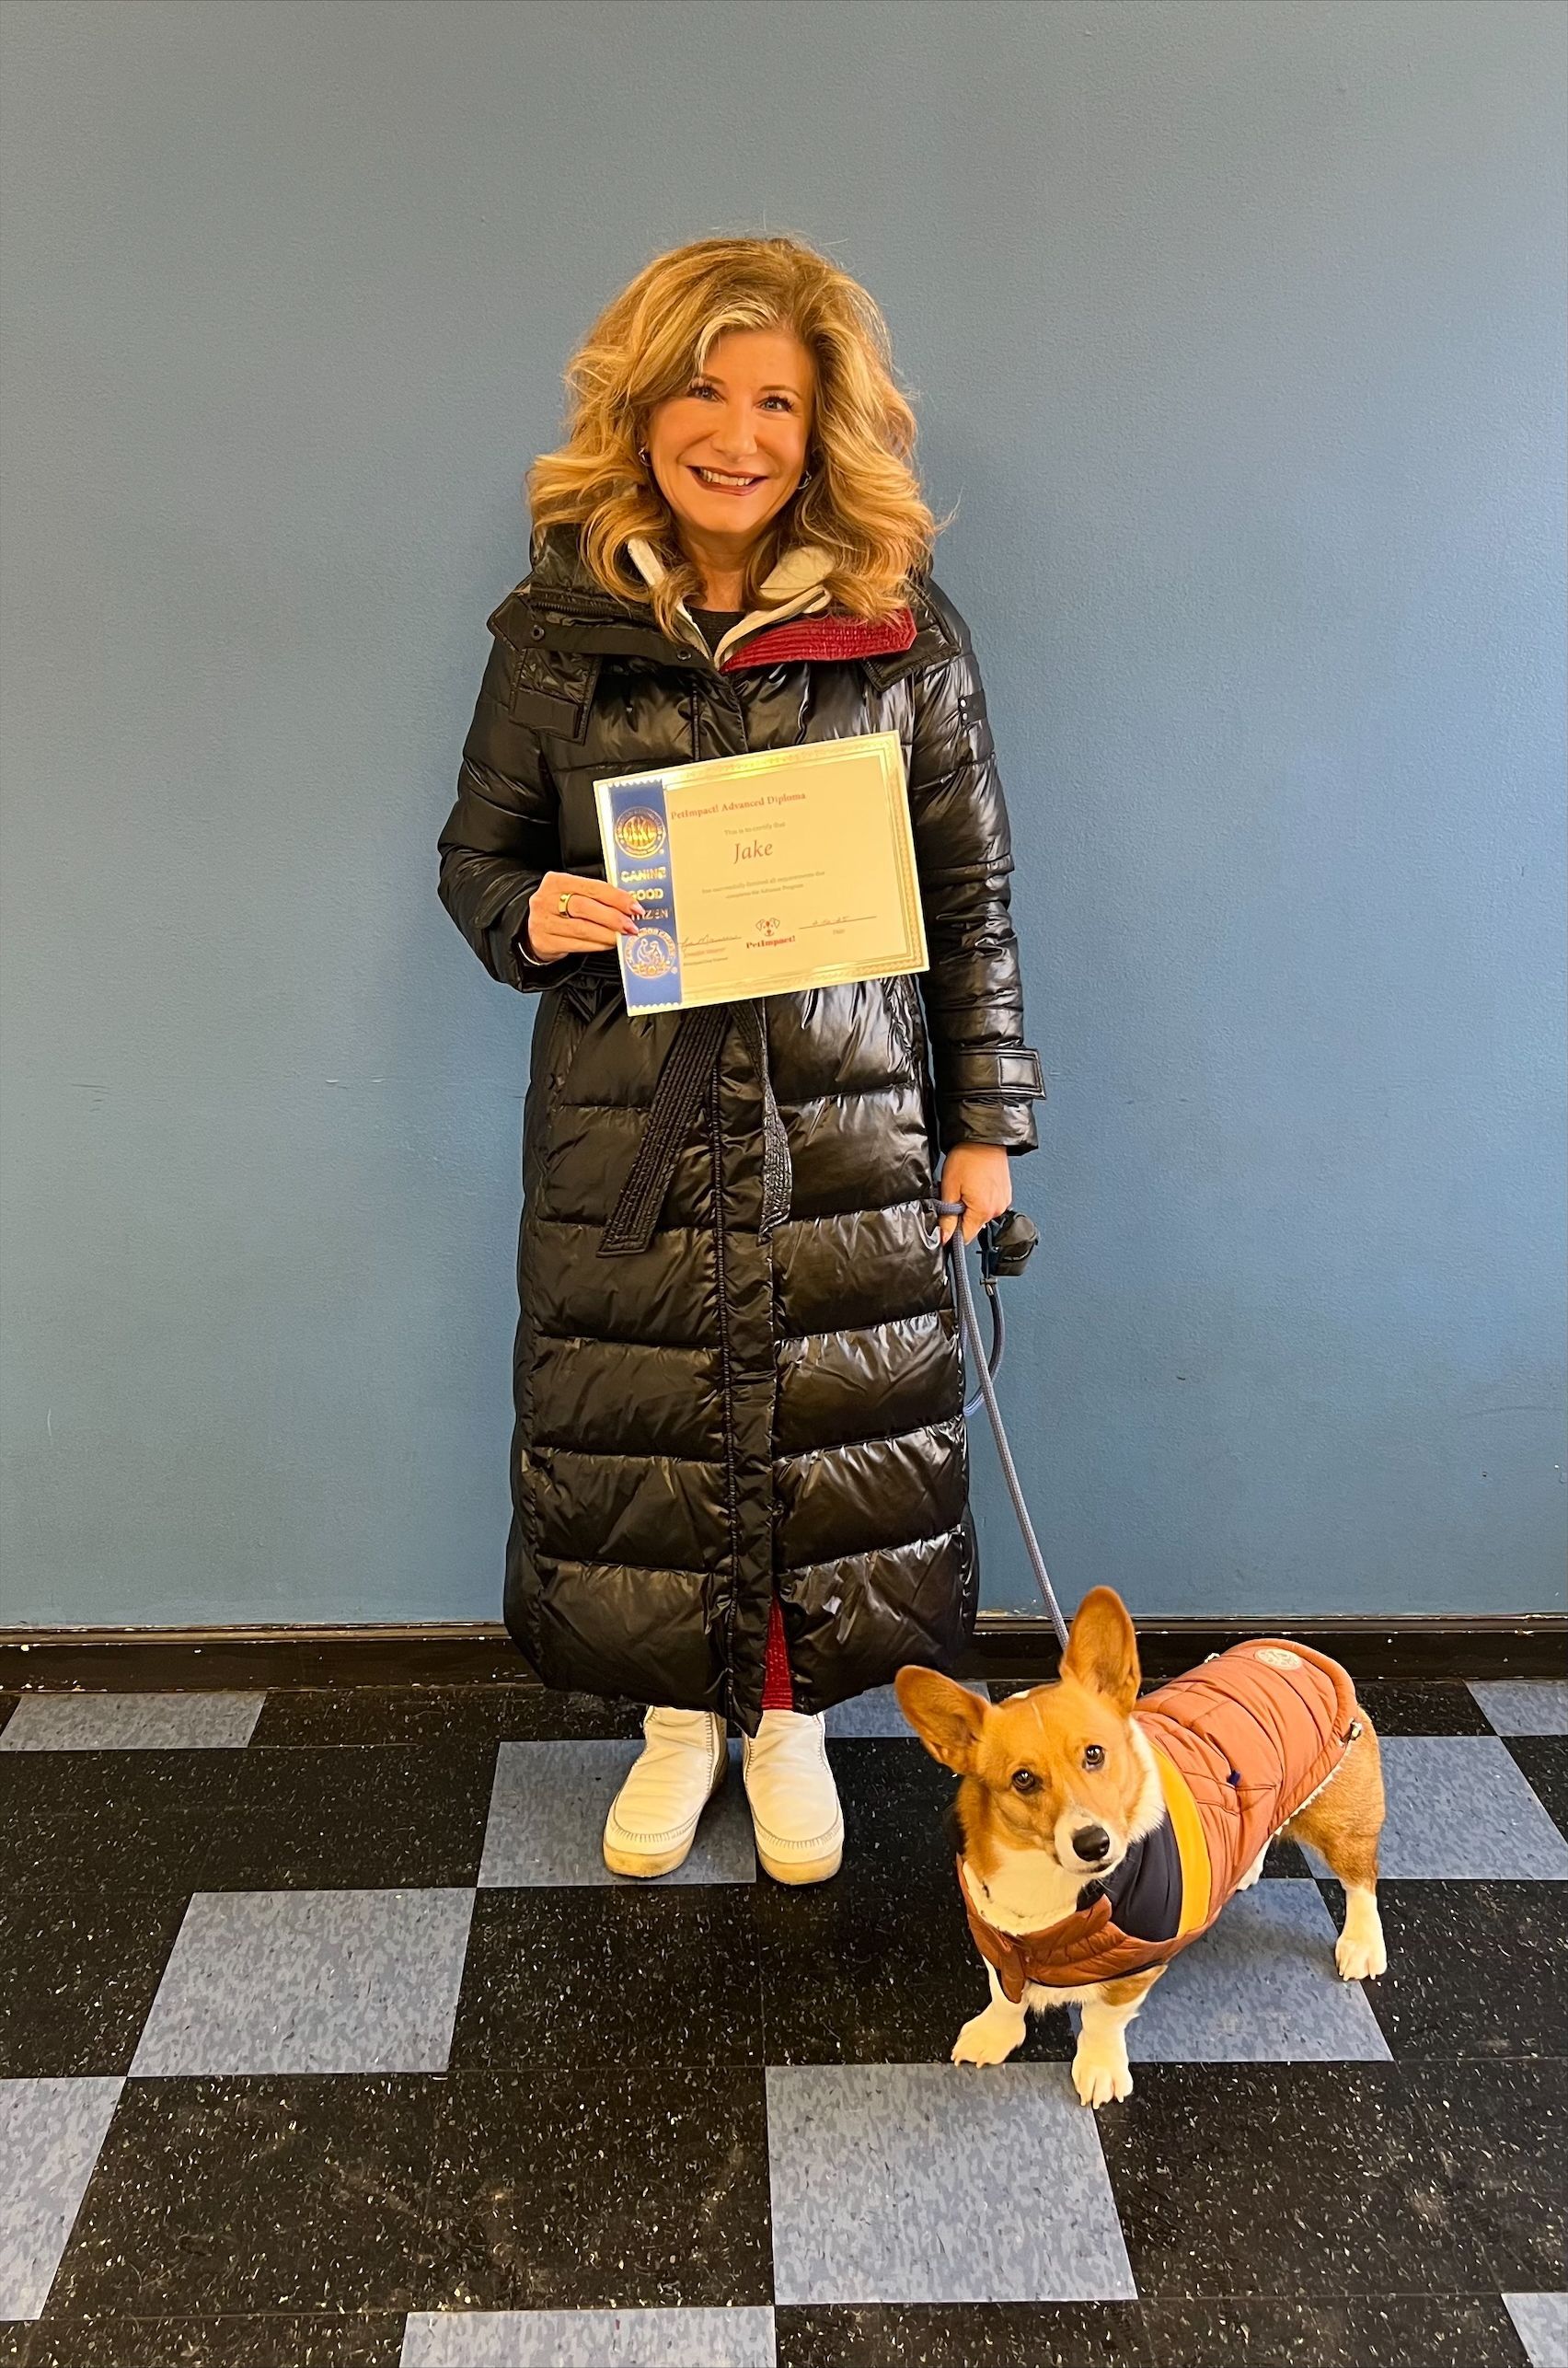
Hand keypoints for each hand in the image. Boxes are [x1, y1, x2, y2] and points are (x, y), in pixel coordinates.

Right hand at [524, 871, 639, 960]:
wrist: (532, 928)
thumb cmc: (559, 908)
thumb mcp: (571, 894)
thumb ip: (595, 896)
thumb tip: (627, 905)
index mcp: (556, 881)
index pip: (592, 887)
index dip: (616, 897)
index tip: (635, 907)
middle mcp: (546, 900)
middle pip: (585, 907)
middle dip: (613, 917)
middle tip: (631, 925)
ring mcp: (543, 922)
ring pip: (582, 929)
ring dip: (607, 934)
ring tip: (622, 936)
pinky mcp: (545, 942)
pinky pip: (577, 945)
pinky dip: (597, 945)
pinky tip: (607, 944)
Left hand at [937, 1143, 1012, 1244]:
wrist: (983, 1138)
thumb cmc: (967, 1157)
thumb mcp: (949, 1187)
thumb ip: (947, 1216)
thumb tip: (944, 1237)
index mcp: (983, 1210)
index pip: (965, 1237)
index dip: (951, 1233)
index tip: (944, 1224)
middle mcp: (997, 1209)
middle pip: (973, 1226)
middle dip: (960, 1216)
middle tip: (954, 1196)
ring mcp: (1003, 1201)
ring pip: (981, 1215)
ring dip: (970, 1207)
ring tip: (965, 1187)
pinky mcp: (1005, 1194)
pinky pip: (989, 1205)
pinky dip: (980, 1199)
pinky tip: (975, 1185)